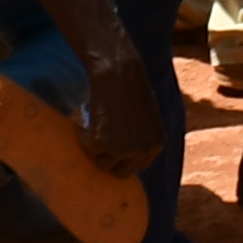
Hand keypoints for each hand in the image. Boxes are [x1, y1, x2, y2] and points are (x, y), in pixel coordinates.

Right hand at [76, 47, 164, 181]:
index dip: (123, 159)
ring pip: (102, 162)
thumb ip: (141, 138)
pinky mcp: (102, 143)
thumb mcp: (146, 117)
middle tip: (100, 142)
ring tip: (98, 125)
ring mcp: (122, 149)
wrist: (117, 70)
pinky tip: (92, 119)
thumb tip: (125, 157)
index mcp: (157, 143)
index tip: (113, 151)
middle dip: (109, 159)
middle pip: (120, 172)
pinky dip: (85, 137)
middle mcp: (143, 150)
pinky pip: (89, 149)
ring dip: (96, 147)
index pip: (138, 166)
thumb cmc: (129, 86)